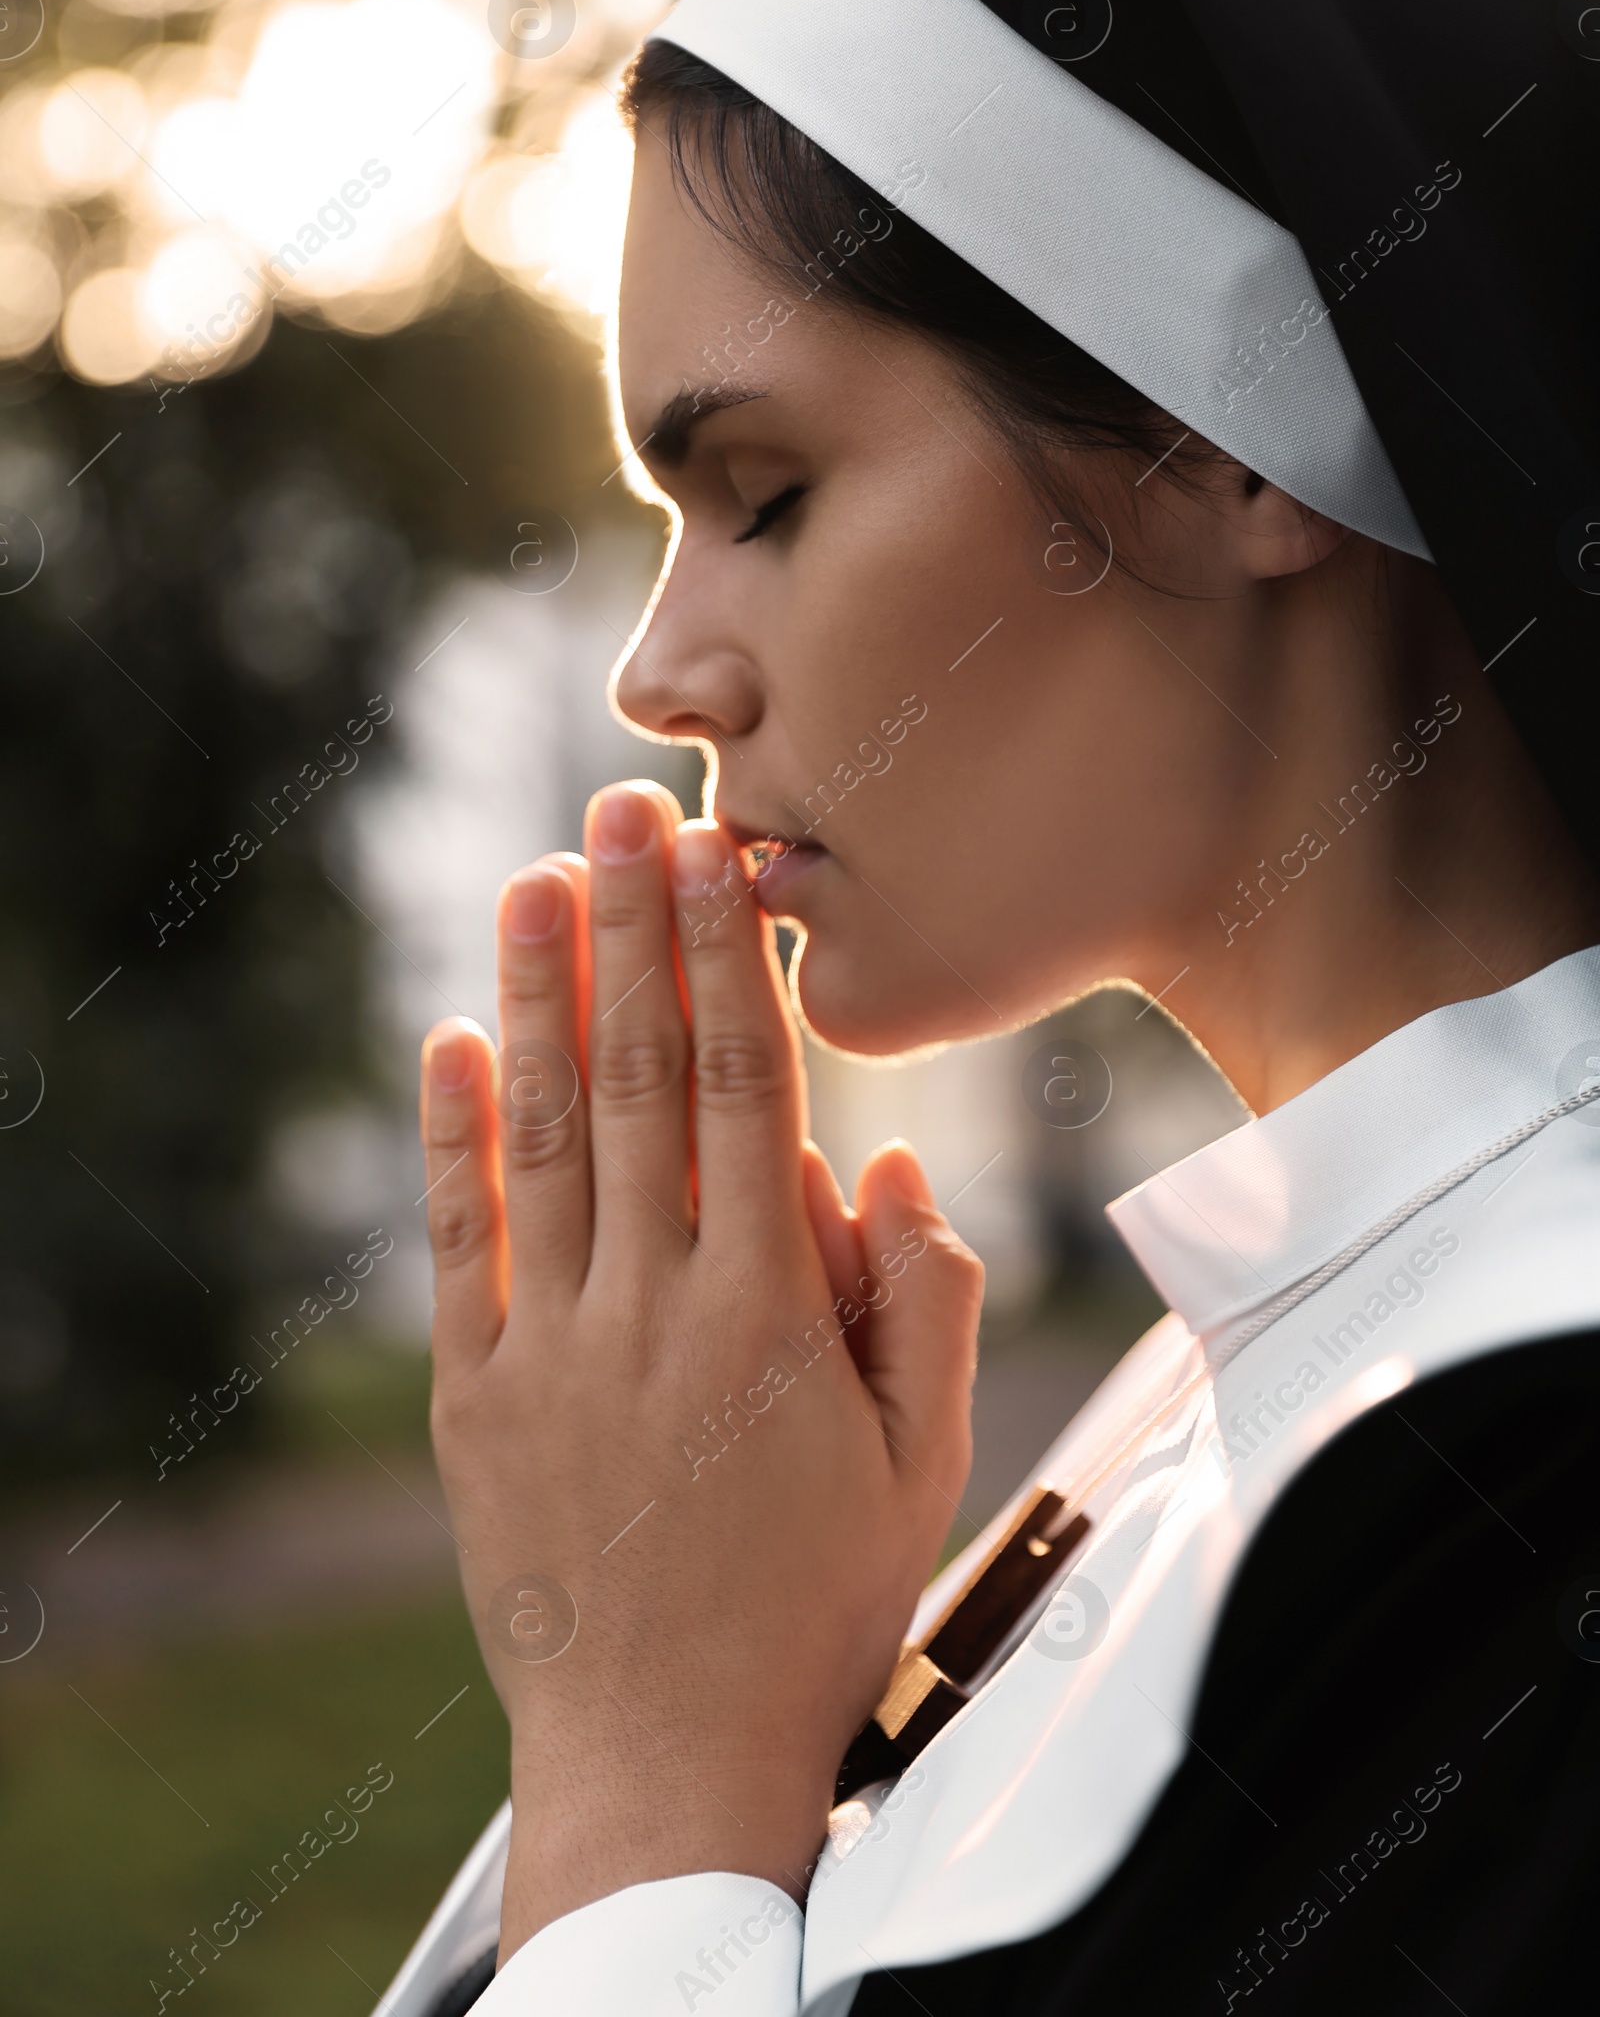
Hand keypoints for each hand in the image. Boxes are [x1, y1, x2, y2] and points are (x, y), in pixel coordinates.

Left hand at [418, 781, 982, 1955]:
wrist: (668, 1755)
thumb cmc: (819, 1605)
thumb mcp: (924, 1463)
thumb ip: (924, 1304)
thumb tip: (887, 1163)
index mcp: (769, 1317)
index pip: (747, 1092)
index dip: (725, 960)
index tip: (714, 857)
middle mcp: (652, 1310)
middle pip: (640, 1080)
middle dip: (630, 930)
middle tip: (618, 807)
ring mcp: (550, 1348)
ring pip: (545, 1134)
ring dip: (537, 994)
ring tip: (533, 878)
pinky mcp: (476, 1395)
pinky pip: (461, 1240)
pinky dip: (452, 1132)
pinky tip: (450, 1035)